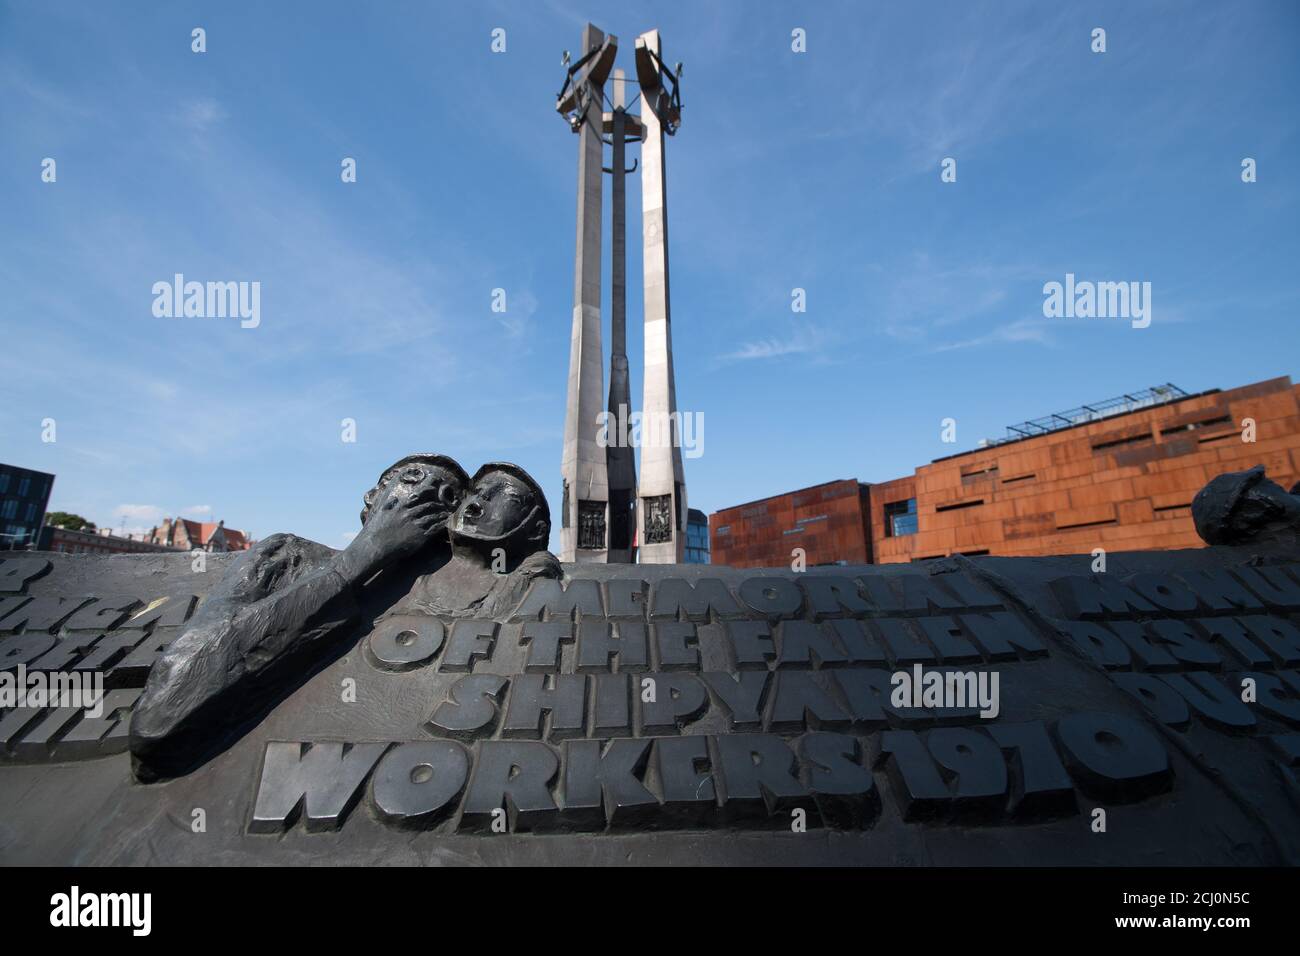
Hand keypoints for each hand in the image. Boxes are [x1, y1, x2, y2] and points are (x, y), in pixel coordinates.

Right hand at [336, 475, 457, 582]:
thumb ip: (389, 504)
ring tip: (449, 513)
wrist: (374, 547)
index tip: (437, 484)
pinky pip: (436, 528)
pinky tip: (447, 524)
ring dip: (443, 514)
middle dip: (439, 504)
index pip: (419, 494)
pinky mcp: (420, 537)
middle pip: (430, 505)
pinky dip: (443, 524)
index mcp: (401, 506)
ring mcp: (416, 525)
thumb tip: (394, 498)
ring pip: (435, 515)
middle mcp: (409, 513)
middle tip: (447, 504)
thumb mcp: (380, 513)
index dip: (430, 489)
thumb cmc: (375, 531)